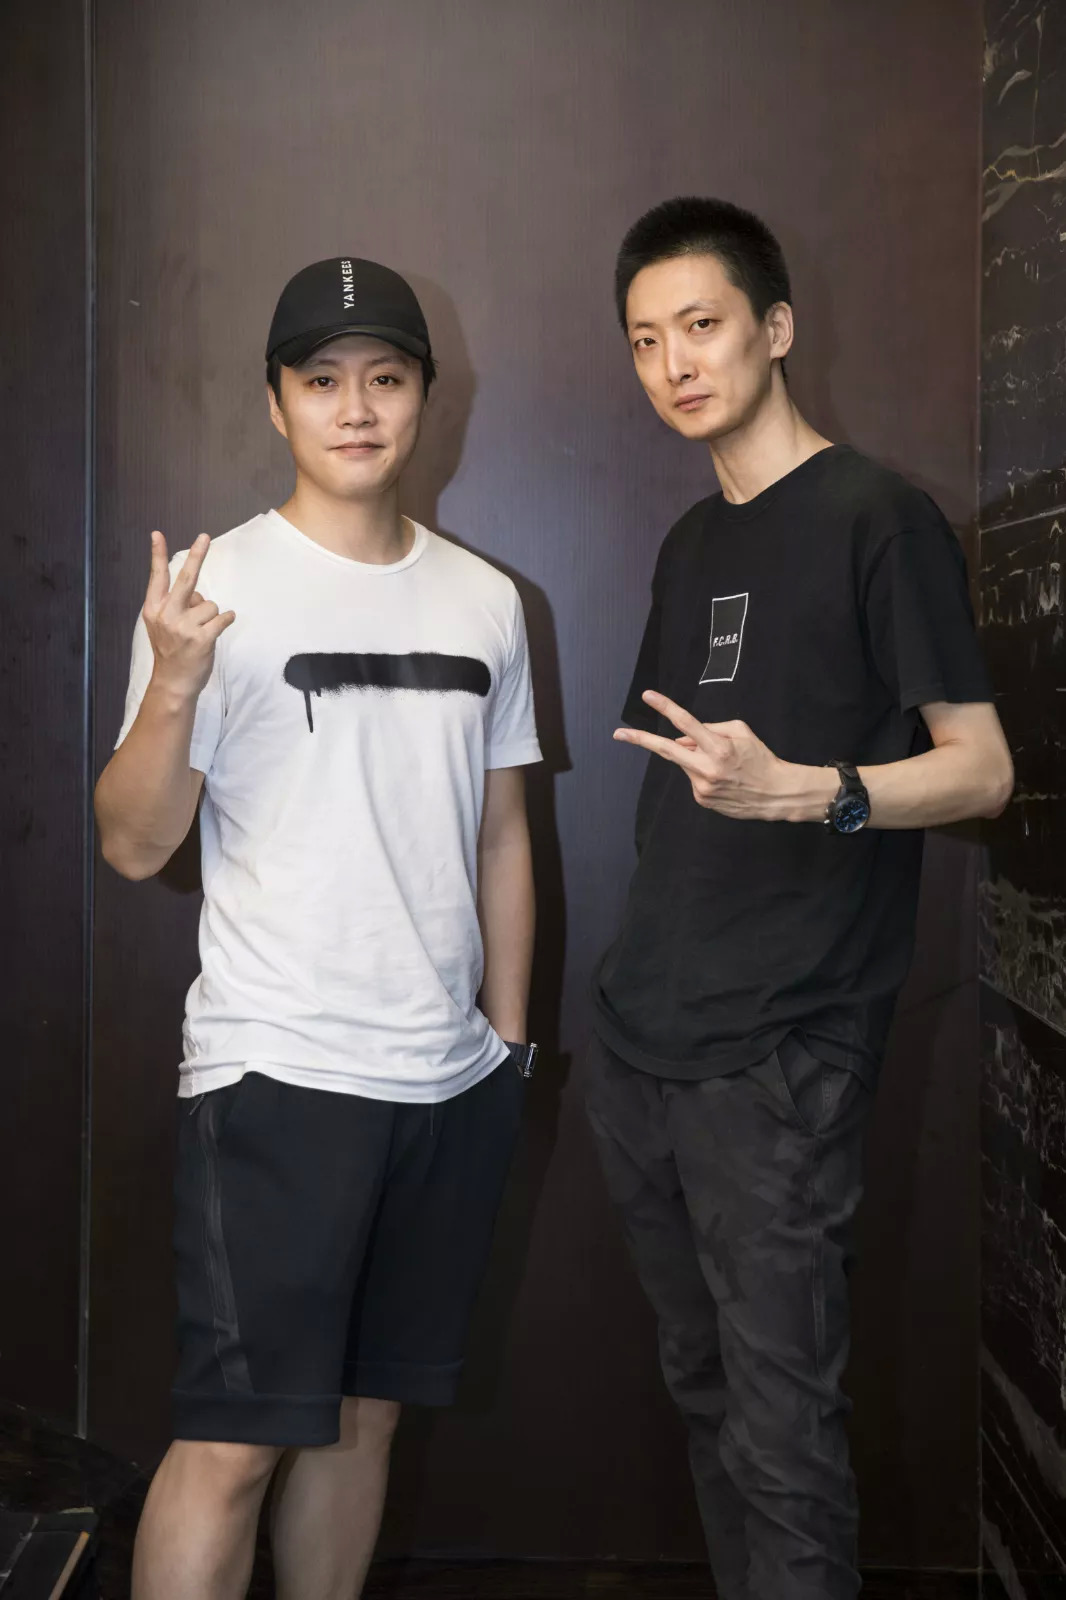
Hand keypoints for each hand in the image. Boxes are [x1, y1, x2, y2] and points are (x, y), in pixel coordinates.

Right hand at [142, 532, 234, 700]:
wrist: (173, 683)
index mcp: (154, 609)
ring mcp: (184, 627)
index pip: (157, 577)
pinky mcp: (202, 639)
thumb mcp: (160, 625)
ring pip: (210, 604)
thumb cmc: (171, 651)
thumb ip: (174, 605)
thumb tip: (197, 594)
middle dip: (197, 555)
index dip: (157, 554)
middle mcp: (167, 615)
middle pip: (186, 578)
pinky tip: (217, 630)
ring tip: (201, 632)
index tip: (157, 534)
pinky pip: (223, 618)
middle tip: (205, 537)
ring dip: (211, 616)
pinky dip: (226, 620)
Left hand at [613, 690, 831, 822]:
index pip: (686, 723)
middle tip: (618, 734)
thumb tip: (682, 737)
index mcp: (719, 747)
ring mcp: (702, 786)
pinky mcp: (701, 799)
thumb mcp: (741, 732)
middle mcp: (707, 768)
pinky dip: (701, 773)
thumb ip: (710, 729)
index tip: (648, 697)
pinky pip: (693, 778)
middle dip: (640, 740)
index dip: (666, 708)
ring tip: (722, 764)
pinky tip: (722, 778)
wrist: (776, 794)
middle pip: (666, 750)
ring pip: (685, 763)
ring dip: (694, 758)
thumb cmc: (760, 758)